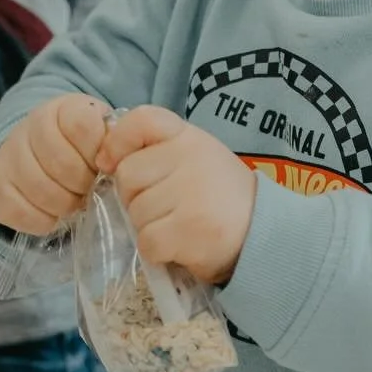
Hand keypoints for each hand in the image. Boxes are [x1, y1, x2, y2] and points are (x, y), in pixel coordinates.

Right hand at [0, 93, 109, 234]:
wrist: (40, 154)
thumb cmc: (82, 149)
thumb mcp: (103, 135)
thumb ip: (113, 144)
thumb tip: (115, 163)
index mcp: (63, 109)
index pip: (83, 126)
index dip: (97, 153)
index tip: (102, 165)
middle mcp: (29, 126)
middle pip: (62, 164)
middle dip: (83, 185)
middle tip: (88, 189)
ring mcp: (7, 154)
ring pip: (41, 190)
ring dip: (64, 205)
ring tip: (73, 201)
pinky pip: (20, 212)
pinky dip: (42, 220)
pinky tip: (52, 213)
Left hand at [100, 104, 256, 284]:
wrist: (266, 233)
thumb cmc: (221, 197)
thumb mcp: (196, 159)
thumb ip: (157, 153)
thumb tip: (105, 161)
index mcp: (190, 137)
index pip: (142, 120)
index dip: (118, 141)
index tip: (110, 163)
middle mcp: (191, 158)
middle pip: (127, 176)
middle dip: (135, 198)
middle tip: (166, 208)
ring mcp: (191, 193)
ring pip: (135, 213)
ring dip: (148, 227)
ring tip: (179, 227)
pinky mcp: (189, 229)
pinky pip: (147, 242)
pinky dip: (158, 251)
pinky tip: (180, 246)